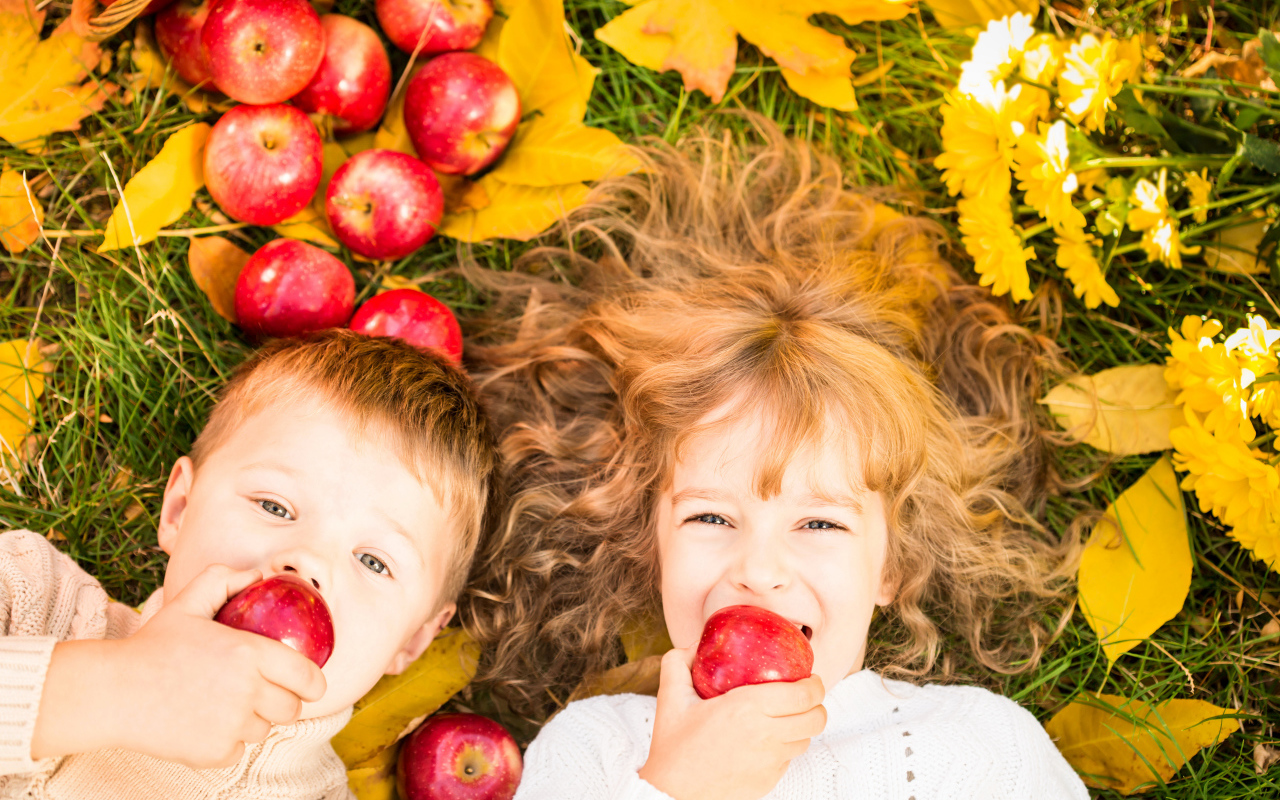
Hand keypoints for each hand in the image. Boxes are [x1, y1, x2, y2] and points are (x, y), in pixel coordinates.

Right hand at [33, 565, 326, 767]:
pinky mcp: (215, 753)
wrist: (111, 692)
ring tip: (223, 705)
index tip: (308, 684)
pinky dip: (227, 742)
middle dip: (282, 702)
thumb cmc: (152, 646)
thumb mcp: (187, 603)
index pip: (308, 677)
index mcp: (249, 653)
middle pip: (292, 709)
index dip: (313, 683)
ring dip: (252, 721)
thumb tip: (257, 575)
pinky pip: (239, 751)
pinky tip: (203, 724)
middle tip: (261, 694)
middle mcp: (247, 690)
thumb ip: (222, 581)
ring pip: (264, 730)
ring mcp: (231, 725)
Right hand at [637, 647, 825, 799]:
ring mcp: (770, 762)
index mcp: (747, 708)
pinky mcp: (769, 780)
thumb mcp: (670, 696)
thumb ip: (679, 662)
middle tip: (804, 695)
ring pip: (806, 739)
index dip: (815, 684)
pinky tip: (766, 740)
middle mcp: (765, 736)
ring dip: (802, 725)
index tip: (809, 677)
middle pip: (816, 718)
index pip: (804, 695)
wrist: (672, 792)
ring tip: (786, 716)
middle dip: (817, 703)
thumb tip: (695, 646)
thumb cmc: (673, 744)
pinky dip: (785, 746)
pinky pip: (789, 759)